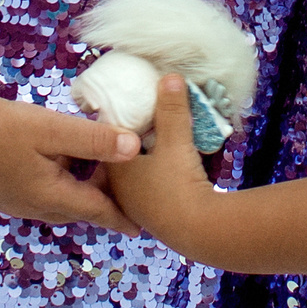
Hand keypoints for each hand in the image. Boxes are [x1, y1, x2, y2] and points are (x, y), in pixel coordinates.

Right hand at [0, 82, 139, 227]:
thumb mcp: (51, 129)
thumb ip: (94, 139)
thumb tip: (134, 149)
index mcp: (49, 197)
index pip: (96, 212)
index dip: (120, 218)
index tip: (140, 229)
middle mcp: (31, 207)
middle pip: (76, 207)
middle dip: (98, 200)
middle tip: (120, 188)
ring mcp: (10, 202)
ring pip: (54, 200)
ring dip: (73, 188)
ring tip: (89, 168)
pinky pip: (34, 193)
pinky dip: (51, 181)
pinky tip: (50, 159)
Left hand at [102, 76, 220, 252]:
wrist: (199, 231)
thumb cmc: (178, 185)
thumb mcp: (176, 141)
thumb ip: (172, 109)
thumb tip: (170, 76)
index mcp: (114, 171)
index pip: (107, 139)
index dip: (119, 122)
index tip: (133, 106)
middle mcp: (119, 191)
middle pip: (120, 158)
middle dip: (131, 143)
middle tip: (148, 124)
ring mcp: (136, 207)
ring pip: (134, 176)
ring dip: (145, 161)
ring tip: (160, 144)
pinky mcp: (155, 217)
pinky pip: (149, 189)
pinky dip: (156, 177)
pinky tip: (170, 170)